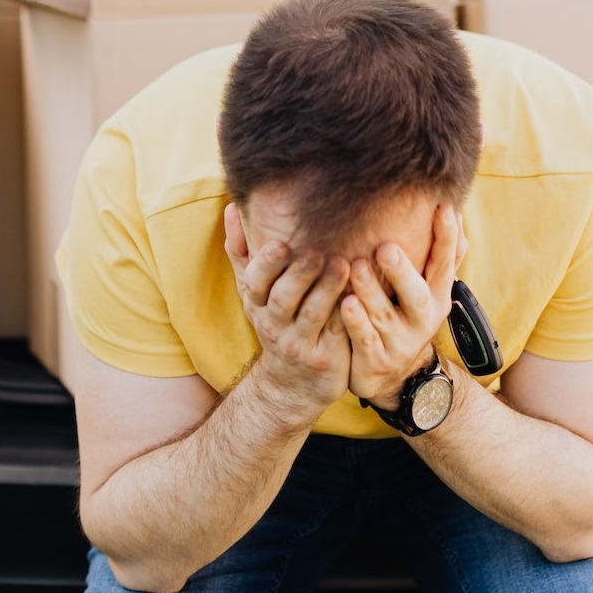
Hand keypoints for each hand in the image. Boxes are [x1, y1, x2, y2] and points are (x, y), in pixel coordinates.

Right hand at [224, 204, 351, 414]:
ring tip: (343, 263)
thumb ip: (241, 251)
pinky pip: (337, 332)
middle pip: (283, 298)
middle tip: (317, 250)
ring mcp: (299, 344)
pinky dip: (347, 312)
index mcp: (256, 304)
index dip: (266, 264)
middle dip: (299, 274)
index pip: (255, 283)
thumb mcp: (253, 294)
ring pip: (312, 314)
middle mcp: (274, 324)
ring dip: (327, 288)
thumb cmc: (276, 324)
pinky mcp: (325, 358)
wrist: (291, 385)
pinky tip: (360, 292)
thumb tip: (231, 207)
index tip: (280, 244)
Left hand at [342, 205, 466, 409]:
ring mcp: (400, 343)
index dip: (446, 239)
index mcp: (437, 297)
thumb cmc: (406, 317)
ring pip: (384, 316)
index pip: (444, 264)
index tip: (444, 210)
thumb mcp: (429, 290)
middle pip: (416, 295)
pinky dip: (356, 323)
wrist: (395, 376)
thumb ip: (441, 257)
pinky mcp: (376, 360)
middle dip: (402, 272)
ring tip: (356, 266)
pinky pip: (365, 340)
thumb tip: (455, 212)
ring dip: (370, 291)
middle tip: (386, 247)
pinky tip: (345, 304)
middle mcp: (422, 320)